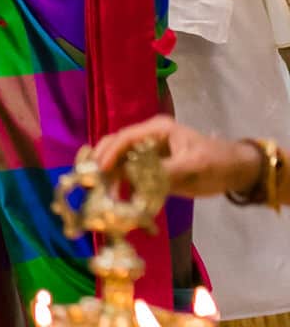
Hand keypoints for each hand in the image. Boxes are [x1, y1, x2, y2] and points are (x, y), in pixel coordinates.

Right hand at [95, 115, 266, 199]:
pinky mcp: (151, 170)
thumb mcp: (194, 166)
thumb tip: (138, 180)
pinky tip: (116, 198)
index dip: (110, 152)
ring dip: (110, 176)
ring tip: (102, 193)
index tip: (99, 170)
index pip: (125, 137)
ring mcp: (148, 154)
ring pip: (120, 162)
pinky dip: (122, 186)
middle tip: (91, 181)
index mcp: (156, 130)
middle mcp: (147, 139)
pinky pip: (131, 176)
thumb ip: (167, 171)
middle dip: (102, 162)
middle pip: (116, 147)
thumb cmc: (216, 162)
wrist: (236, 171)